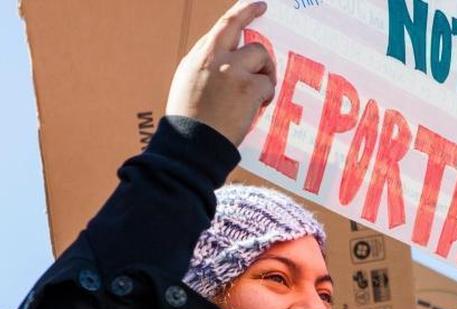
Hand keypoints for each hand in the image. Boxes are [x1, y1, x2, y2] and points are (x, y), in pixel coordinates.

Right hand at [165, 1, 276, 145]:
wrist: (192, 147)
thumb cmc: (191, 124)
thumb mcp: (188, 86)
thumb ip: (207, 66)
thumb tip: (230, 56)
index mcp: (198, 58)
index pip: (221, 26)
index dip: (241, 12)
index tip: (255, 5)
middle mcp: (213, 58)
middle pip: (238, 24)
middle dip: (251, 11)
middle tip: (263, 8)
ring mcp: (231, 70)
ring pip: (260, 55)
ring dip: (265, 71)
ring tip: (258, 93)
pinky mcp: (248, 87)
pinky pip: (268, 83)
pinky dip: (266, 95)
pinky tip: (256, 108)